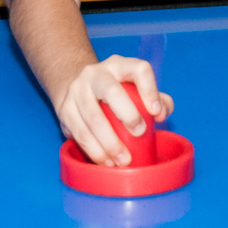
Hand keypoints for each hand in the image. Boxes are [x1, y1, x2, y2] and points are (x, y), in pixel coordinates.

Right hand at [55, 55, 173, 166]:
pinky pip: (80, 133)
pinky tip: (106, 161)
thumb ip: (156, 98)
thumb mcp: (134, 87)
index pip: (139, 69)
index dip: (150, 90)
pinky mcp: (65, 109)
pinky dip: (95, 151)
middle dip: (128, 115)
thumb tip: (162, 112)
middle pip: (112, 92)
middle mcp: (96, 74)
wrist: (75, 85)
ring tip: (124, 160)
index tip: (157, 113)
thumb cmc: (115, 91)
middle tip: (140, 133)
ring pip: (93, 118)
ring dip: (110, 143)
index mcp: (119, 65)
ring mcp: (77, 90)